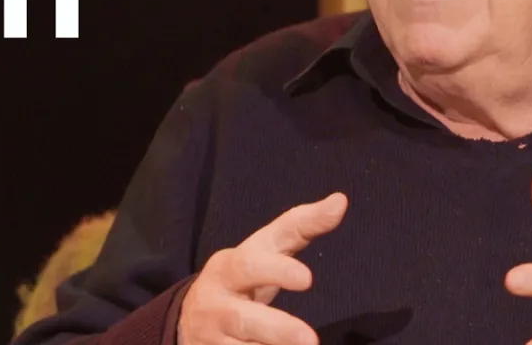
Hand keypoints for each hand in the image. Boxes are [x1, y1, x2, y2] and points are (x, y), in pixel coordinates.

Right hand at [177, 192, 347, 344]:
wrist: (190, 320)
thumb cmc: (242, 278)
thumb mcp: (263, 250)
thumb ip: (299, 226)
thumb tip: (341, 200)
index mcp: (227, 268)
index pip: (249, 266)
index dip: (276, 271)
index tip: (307, 279)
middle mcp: (216, 304)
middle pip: (244, 318)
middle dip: (277, 328)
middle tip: (310, 340)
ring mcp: (213, 337)